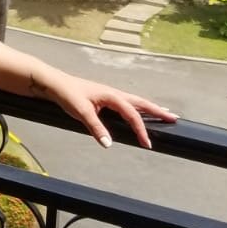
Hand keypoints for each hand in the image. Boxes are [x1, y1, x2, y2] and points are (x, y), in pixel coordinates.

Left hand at [39, 69, 176, 148]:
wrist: (52, 83)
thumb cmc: (66, 94)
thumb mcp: (81, 112)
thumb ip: (96, 128)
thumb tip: (110, 144)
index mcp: (111, 95)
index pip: (132, 114)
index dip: (141, 129)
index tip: (148, 144)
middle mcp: (113, 93)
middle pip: (141, 103)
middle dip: (157, 111)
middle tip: (174, 118)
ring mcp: (109, 95)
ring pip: (134, 101)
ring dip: (149, 107)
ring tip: (163, 113)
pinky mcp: (103, 98)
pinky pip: (126, 103)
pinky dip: (136, 107)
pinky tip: (137, 111)